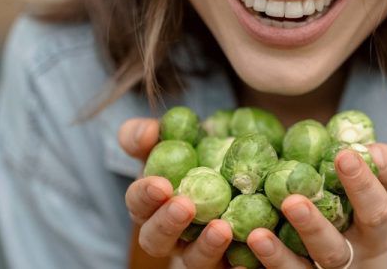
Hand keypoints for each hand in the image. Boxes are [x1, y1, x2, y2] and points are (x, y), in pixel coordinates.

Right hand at [119, 118, 232, 268]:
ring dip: (205, 248)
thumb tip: (149, 132)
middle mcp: (171, 234)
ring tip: (222, 228)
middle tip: (185, 205)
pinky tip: (248, 257)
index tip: (161, 183)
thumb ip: (151, 133)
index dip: (145, 195)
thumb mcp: (174, 136)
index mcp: (152, 203)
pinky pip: (231, 268)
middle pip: (156, 241)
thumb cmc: (199, 151)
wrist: (245, 167)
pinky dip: (238, 265)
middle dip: (167, 224)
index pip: (138, 203)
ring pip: (194, 261)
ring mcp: (201, 251)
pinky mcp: (231, 260)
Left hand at [244, 143, 386, 268]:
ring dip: (278, 257)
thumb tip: (368, 149)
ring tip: (257, 235)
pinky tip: (235, 262)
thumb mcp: (384, 184)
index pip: (375, 210)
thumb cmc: (365, 204)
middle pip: (333, 251)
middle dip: (313, 227)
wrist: (355, 250)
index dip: (362, 185)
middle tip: (292, 201)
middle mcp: (349, 257)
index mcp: (374, 231)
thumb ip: (385, 163)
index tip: (344, 155)